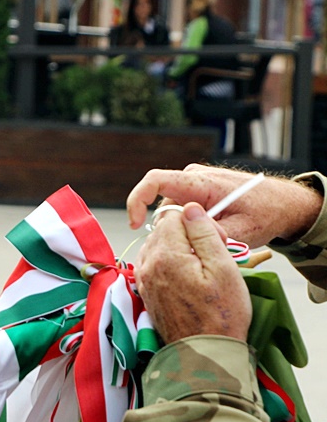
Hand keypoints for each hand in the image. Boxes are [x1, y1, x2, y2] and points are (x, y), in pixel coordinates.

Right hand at [126, 165, 322, 245]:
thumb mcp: (242, 231)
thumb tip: (185, 240)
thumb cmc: (267, 213)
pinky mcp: (196, 189)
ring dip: (182, 228)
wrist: (285, 203)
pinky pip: (179, 208)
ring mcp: (194, 181)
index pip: (155, 181)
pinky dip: (187, 225)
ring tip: (212, 237)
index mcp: (202, 181)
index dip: (137, 201)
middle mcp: (193, 176)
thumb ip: (210, 236)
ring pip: (170, 209)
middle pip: (161, 203)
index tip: (135, 225)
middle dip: (171, 228)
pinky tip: (208, 233)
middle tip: (197, 245)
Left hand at [135, 204, 250, 343]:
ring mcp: (144, 280)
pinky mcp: (146, 292)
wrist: (204, 353)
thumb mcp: (223, 268)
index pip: (174, 216)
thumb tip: (190, 209)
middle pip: (163, 230)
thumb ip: (204, 234)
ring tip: (203, 268)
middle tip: (212, 254)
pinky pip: (154, 264)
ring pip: (158, 246)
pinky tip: (190, 277)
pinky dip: (171, 263)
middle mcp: (147, 265)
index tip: (216, 239)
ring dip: (179, 249)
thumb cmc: (221, 314)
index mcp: (165, 256)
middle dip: (187, 234)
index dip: (198, 222)